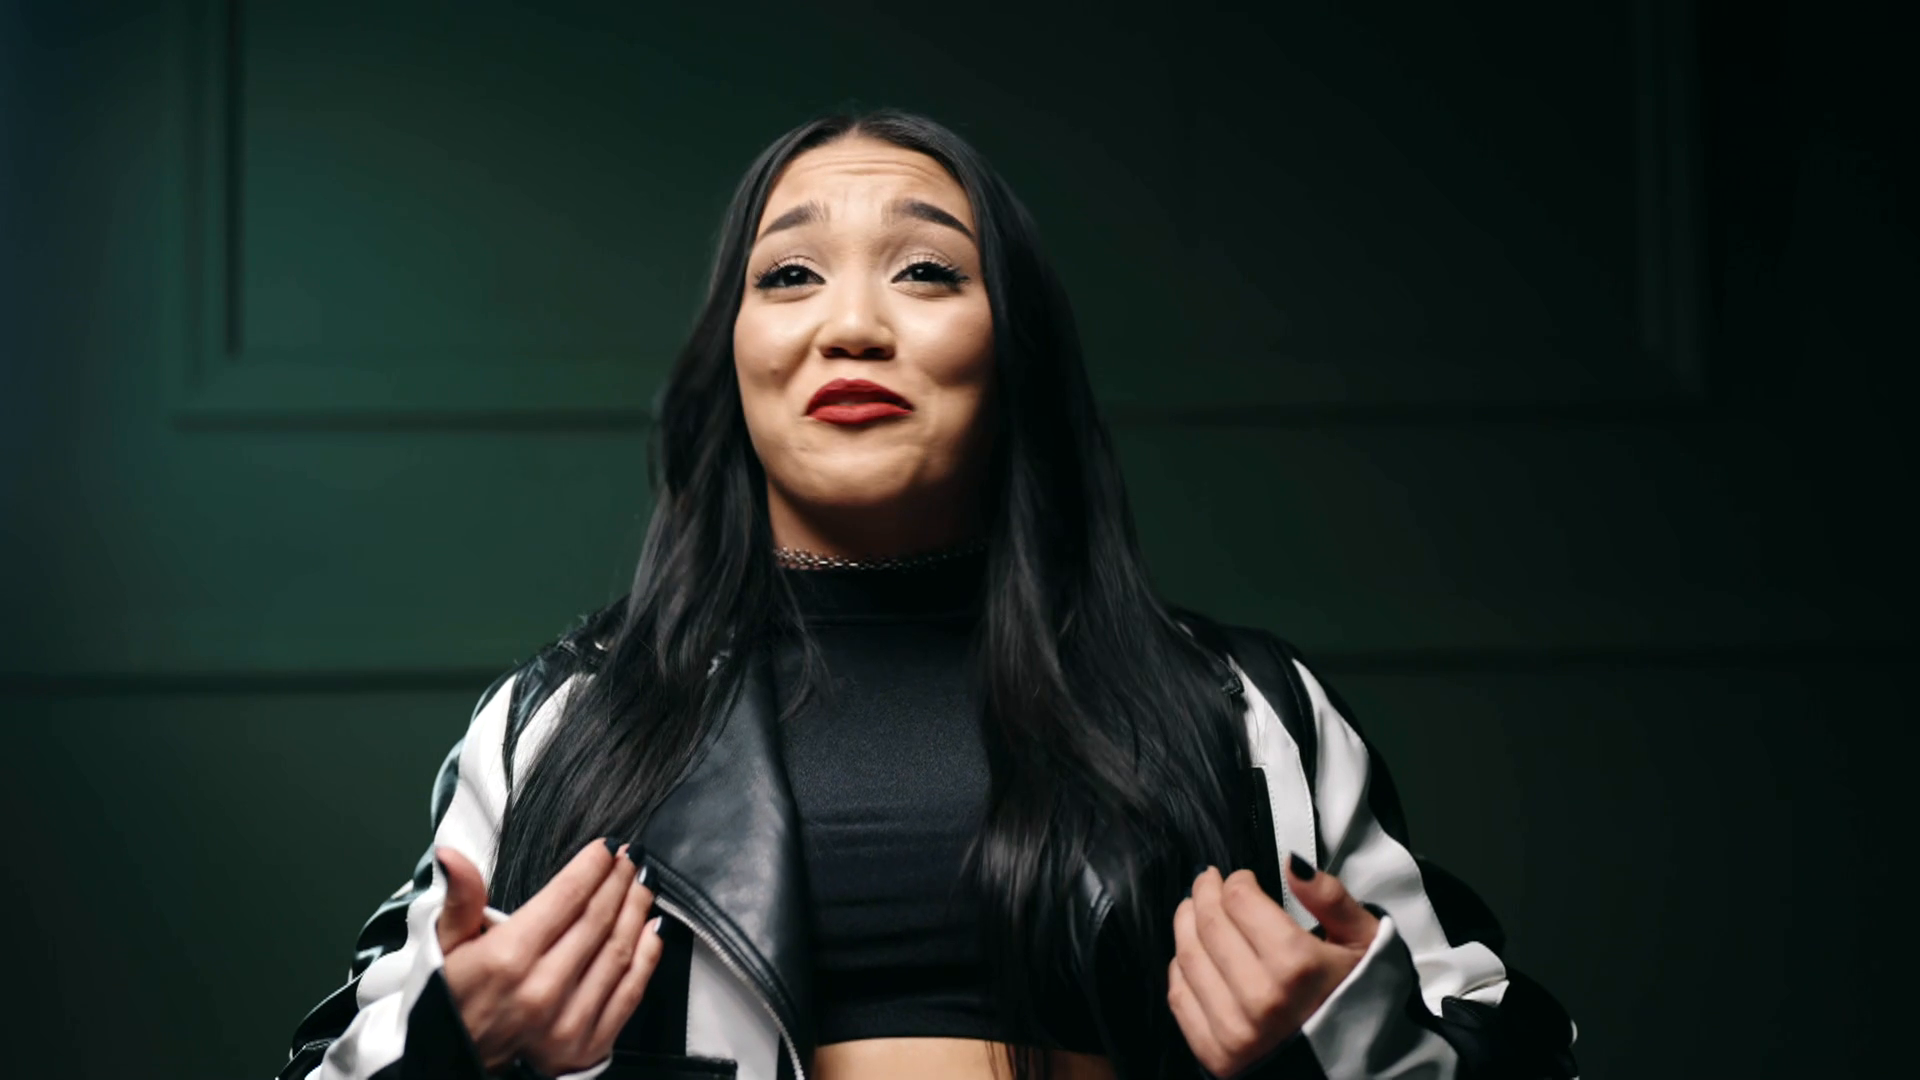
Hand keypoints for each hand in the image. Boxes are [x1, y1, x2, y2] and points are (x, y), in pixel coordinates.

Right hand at [436, 838, 664, 1074]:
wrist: (452, 1062)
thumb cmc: (450, 999)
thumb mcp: (444, 945)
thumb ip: (459, 898)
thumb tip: (451, 855)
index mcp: (506, 959)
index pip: (565, 897)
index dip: (591, 866)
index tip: (607, 846)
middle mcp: (541, 990)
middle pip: (597, 919)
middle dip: (618, 880)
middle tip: (630, 857)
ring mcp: (568, 1021)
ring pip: (618, 950)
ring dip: (636, 910)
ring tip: (642, 883)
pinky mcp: (587, 1045)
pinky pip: (629, 992)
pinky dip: (647, 957)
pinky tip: (653, 929)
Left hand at [1168, 856, 1380, 1077]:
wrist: (1359, 1069)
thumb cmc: (1359, 998)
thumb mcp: (1364, 942)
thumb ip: (1331, 898)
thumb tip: (1291, 863)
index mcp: (1297, 965)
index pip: (1240, 900)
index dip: (1235, 881)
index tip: (1240, 878)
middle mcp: (1261, 999)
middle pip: (1210, 924)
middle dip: (1204, 893)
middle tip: (1207, 882)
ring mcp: (1235, 1032)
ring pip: (1188, 957)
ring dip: (1186, 924)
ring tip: (1193, 910)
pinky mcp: (1217, 1056)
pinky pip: (1180, 999)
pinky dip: (1181, 969)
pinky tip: (1193, 955)